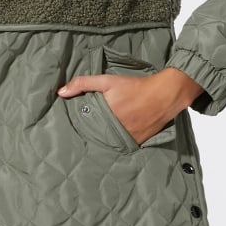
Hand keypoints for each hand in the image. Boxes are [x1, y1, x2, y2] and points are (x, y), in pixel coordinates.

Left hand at [57, 68, 203, 143]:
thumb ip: (83, 84)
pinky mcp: (137, 142)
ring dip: (104, 138)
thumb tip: (61, 92)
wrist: (165, 94)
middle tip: (84, 133)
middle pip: (96, 135)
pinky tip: (115, 135)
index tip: (71, 127)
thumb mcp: (107, 81)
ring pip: (109, 141)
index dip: (80, 126)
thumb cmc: (136, 86)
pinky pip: (122, 144)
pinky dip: (117, 141)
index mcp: (106, 114)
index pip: (85, 125)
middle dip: (91, 133)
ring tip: (99, 135)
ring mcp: (127, 137)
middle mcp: (116, 128)